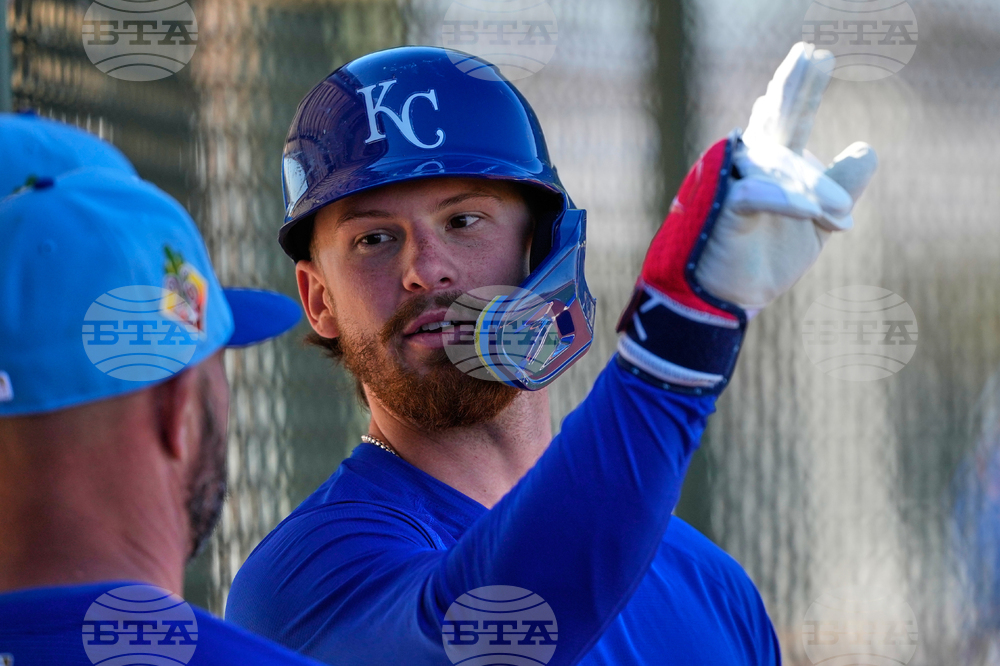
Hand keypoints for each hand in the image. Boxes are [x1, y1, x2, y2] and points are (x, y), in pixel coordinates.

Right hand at [615, 42, 877, 394]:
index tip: (817, 56)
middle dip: (794, 88)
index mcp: (770, 167)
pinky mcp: (724, 211)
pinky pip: (758, 196)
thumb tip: (868, 146)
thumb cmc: (763, 260)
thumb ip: (840, 186)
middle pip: (775, 121)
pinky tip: (819, 212)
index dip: (803, 89)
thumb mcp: (817, 224)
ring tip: (840, 213)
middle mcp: (748, 168)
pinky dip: (789, 201)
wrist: (725, 301)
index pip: (790, 119)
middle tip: (813, 55)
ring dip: (813, 187)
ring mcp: (732, 186)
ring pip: (777, 166)